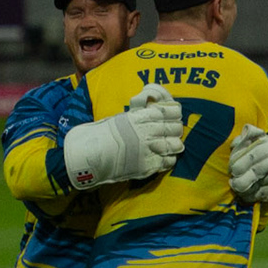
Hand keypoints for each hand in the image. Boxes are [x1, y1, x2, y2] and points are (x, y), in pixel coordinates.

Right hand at [62, 84, 184, 188]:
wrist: (91, 155)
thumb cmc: (104, 134)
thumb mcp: (122, 117)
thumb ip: (139, 111)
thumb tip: (152, 102)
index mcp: (140, 117)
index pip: (169, 111)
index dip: (175, 112)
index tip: (175, 114)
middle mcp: (146, 132)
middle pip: (175, 128)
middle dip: (175, 129)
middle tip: (173, 130)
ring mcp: (148, 150)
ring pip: (175, 145)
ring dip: (174, 144)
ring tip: (170, 144)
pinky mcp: (148, 166)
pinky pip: (168, 162)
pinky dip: (169, 159)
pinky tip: (164, 157)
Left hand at [229, 126, 267, 203]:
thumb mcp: (265, 137)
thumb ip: (247, 137)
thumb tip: (234, 145)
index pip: (252, 156)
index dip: (238, 164)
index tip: (232, 169)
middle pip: (253, 174)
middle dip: (238, 180)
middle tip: (233, 180)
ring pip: (253, 189)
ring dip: (241, 190)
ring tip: (239, 185)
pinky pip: (258, 198)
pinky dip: (249, 196)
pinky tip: (248, 190)